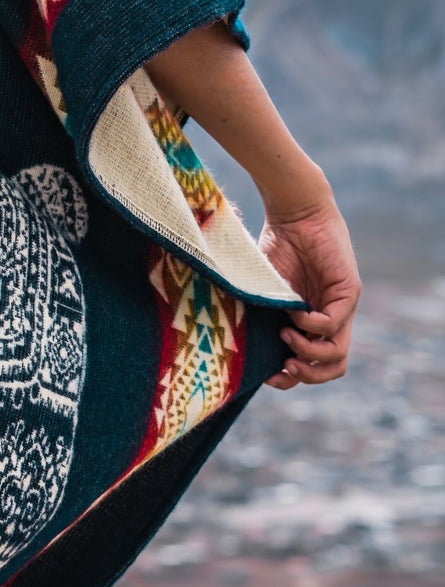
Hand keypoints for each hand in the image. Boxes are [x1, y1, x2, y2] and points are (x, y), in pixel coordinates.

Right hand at [256, 194, 361, 389]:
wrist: (293, 209)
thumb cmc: (274, 242)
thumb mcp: (264, 286)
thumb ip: (261, 311)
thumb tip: (237, 343)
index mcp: (310, 320)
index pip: (313, 363)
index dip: (292, 377)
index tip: (268, 376)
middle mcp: (329, 318)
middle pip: (333, 366)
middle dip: (307, 375)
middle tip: (283, 368)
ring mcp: (341, 307)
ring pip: (338, 353)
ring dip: (310, 354)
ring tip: (287, 338)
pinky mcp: (348, 292)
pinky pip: (333, 324)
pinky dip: (311, 326)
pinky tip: (293, 313)